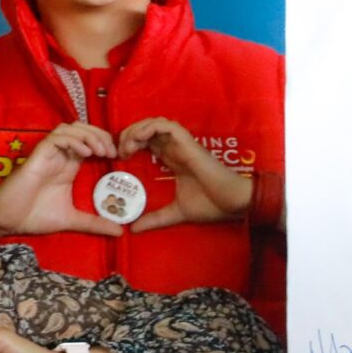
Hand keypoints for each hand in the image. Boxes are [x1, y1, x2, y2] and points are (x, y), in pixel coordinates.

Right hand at [0, 122, 122, 238]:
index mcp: (69, 166)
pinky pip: (55, 138)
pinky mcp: (36, 156)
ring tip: (100, 150)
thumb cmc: (33, 216)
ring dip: (88, 134)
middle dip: (100, 134)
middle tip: (112, 151)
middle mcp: (59, 157)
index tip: (117, 157)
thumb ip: (95, 223)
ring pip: (69, 128)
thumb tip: (120, 232)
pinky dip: (72, 140)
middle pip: (81, 129)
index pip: (89, 141)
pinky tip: (85, 153)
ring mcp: (48, 155)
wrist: (6, 220)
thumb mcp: (72, 220)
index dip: (105, 142)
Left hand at [118, 117, 253, 230]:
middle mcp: (176, 148)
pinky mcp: (188, 142)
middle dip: (128, 135)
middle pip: (146, 129)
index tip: (121, 158)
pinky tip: (139, 140)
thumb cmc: (211, 205)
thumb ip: (155, 218)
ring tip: (129, 146)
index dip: (131, 144)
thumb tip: (134, 229)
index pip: (147, 142)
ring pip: (153, 123)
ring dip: (136, 130)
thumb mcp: (175, 213)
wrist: (232, 202)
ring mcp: (182, 144)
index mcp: (173, 159)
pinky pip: (164, 125)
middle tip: (120, 151)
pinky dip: (148, 128)